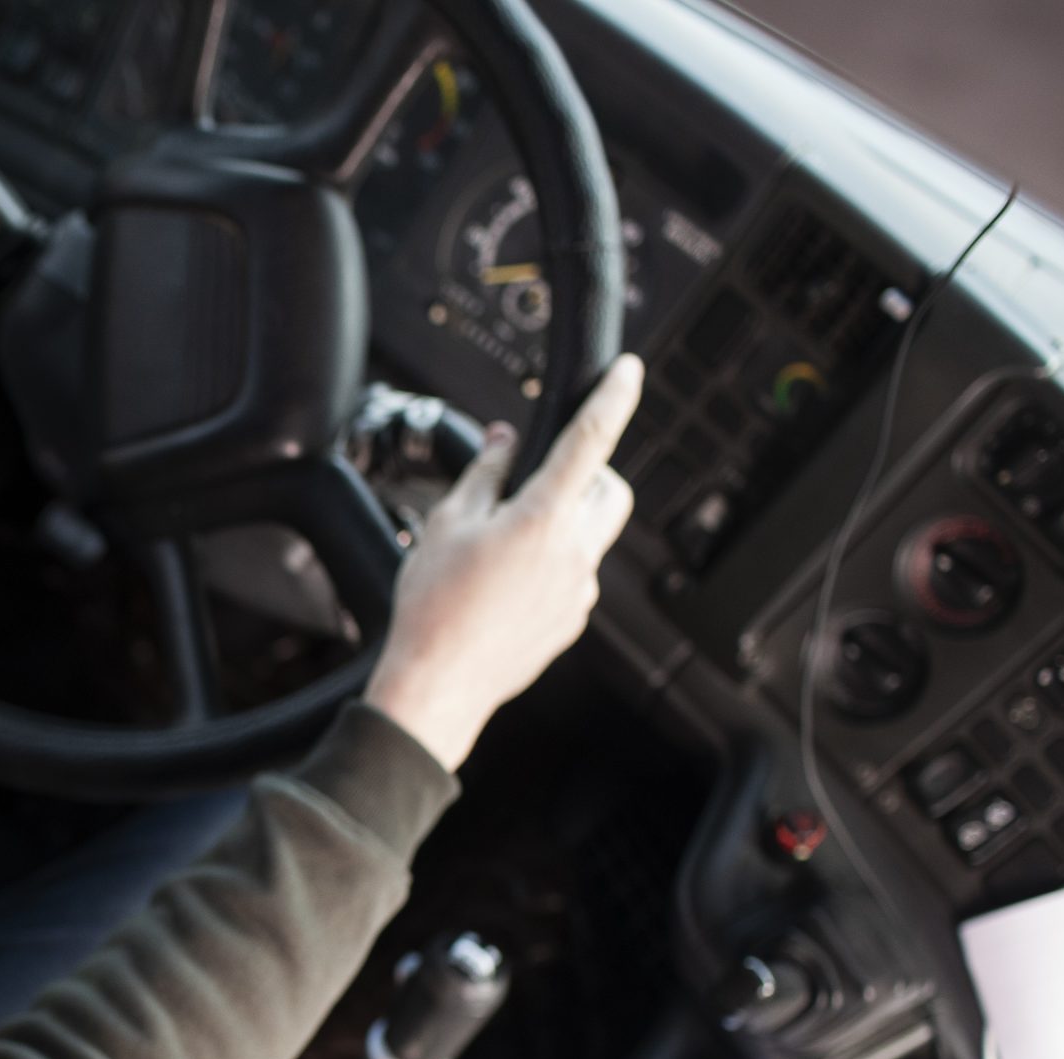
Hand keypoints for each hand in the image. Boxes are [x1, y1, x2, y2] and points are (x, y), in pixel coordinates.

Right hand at [364, 354, 644, 771]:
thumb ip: (484, 473)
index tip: (630, 372)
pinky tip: (507, 586)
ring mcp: (579, 589)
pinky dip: (553, 566)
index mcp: (542, 518)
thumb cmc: (434, 607)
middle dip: (593, 475)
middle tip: (547, 481)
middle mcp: (573, 552)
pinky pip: (576, 576)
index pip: (591, 440)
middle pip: (612, 491)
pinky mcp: (573, 619)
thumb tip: (504, 440)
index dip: (614, 398)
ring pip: (593, 536)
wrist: (438, 682)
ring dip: (565, 524)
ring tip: (509, 545)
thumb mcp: (445, 523)